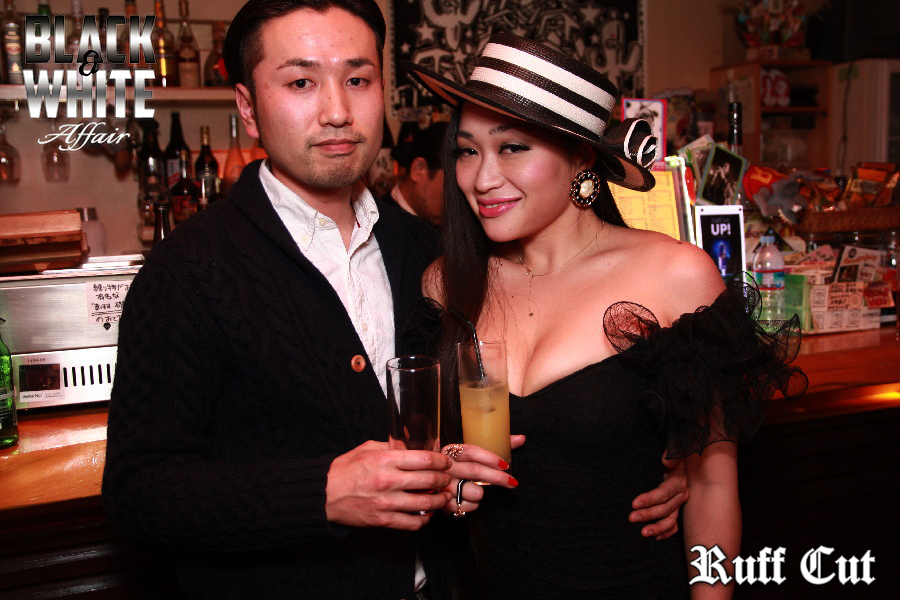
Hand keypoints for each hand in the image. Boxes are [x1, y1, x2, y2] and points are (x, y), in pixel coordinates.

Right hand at [325, 440, 452, 529]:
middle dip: (444, 479)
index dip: (441, 461)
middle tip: (447, 478)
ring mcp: (386, 502)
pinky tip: (426, 514)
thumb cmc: (345, 470)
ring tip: (443, 497)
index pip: (424, 459)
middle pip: (429, 480)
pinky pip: (413, 522)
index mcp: (385, 460)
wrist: (324, 495)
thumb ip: (391, 446)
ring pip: (426, 503)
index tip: (445, 462)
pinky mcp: (383, 520)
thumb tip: (412, 444)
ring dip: (440, 500)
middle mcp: (388, 481)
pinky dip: (424, 519)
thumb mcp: (367, 449)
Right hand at [442, 435, 525, 515]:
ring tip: (475, 488)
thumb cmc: (457, 465)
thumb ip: (496, 444)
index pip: (471, 452)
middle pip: (475, 471)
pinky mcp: (442, 503)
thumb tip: (522, 438)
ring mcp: (442, 486)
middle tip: (512, 482)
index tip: (505, 464)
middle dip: (497, 478)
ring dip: (481, 492)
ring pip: (474, 491)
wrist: (429, 481)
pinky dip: (473, 505)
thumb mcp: (470, 453)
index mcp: (450, 451)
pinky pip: (468, 507)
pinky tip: (467, 498)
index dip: (489, 457)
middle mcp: (444, 467)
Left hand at [629, 454, 688, 539]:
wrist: (683, 461)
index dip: (649, 499)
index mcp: (678, 482)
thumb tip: (666, 461)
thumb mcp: (672, 454)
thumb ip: (670, 456)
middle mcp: (681, 495)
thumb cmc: (672, 457)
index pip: (663, 493)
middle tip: (631, 518)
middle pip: (665, 508)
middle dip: (648, 514)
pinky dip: (666, 532)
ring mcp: (680, 504)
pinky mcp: (677, 510)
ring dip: (657, 528)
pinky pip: (674, 525)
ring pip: (670, 520)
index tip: (634, 503)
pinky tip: (655, 538)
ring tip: (642, 533)